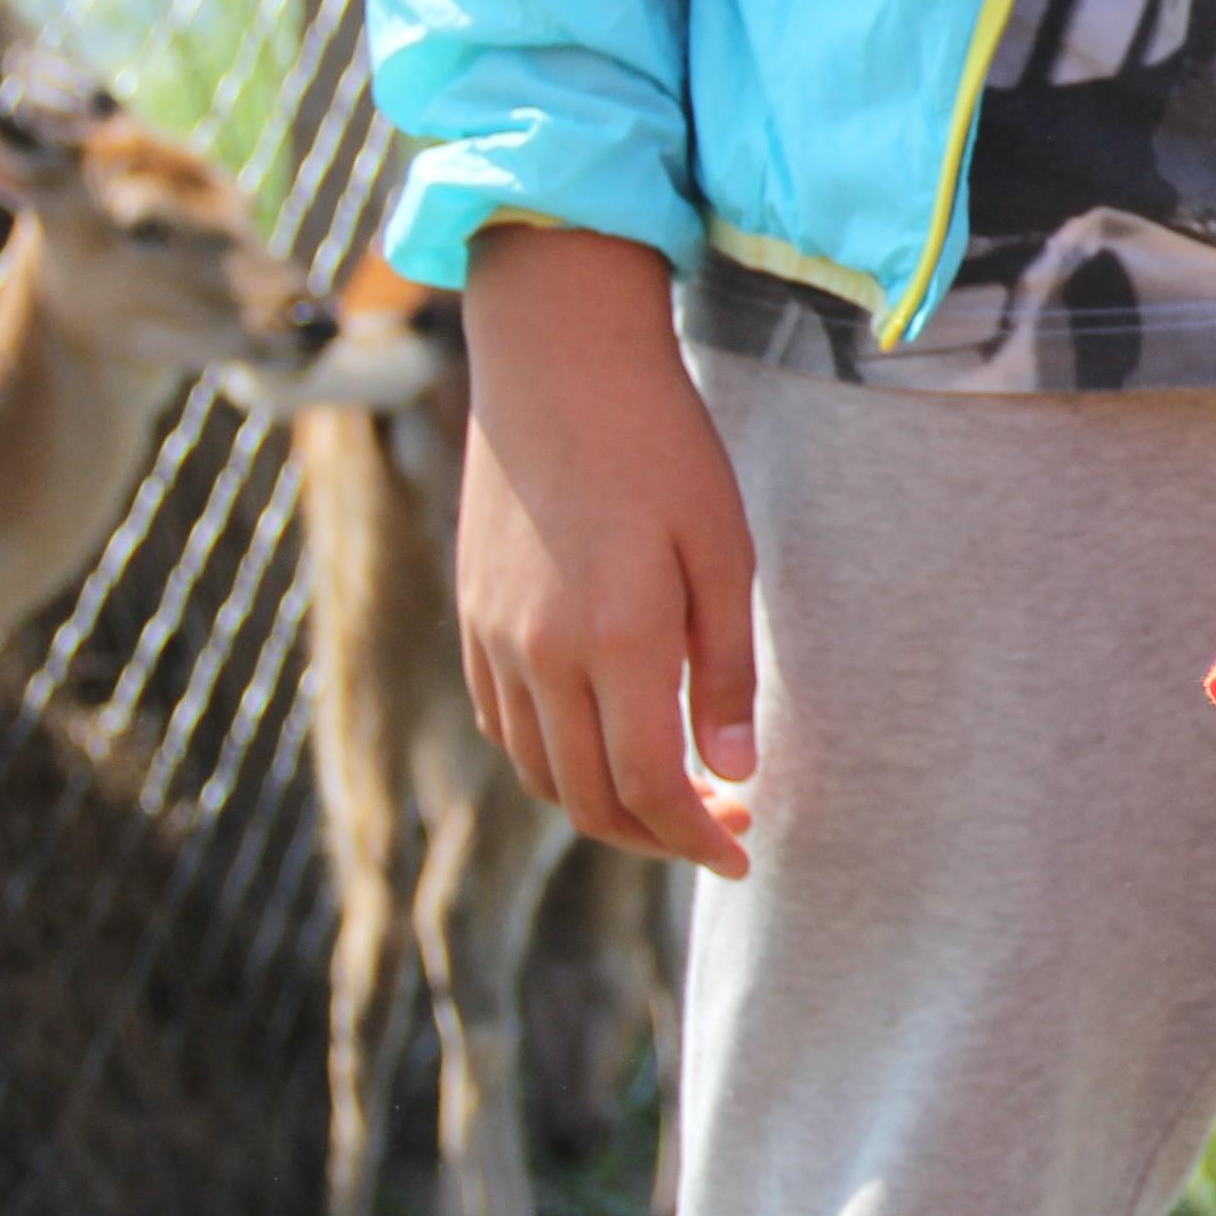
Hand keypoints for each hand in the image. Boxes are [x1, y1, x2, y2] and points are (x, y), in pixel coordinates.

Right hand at [455, 223, 761, 876]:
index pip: (649, 788)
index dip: (696, 837)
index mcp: (615, 640)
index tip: (743, 851)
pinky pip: (506, 726)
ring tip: (672, 793)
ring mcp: (494, 640)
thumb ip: (723, 668)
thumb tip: (730, 770)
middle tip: (721, 827)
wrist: (558, 363)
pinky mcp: (472, 618)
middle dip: (658, 836)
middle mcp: (540, 654)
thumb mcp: (725, 550)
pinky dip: (556, 760)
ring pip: (540, 773)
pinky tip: (608, 740)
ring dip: (603, 806)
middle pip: (589, 799)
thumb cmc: (663, 447)